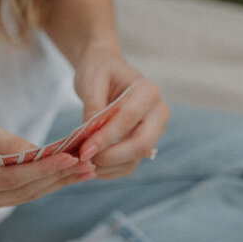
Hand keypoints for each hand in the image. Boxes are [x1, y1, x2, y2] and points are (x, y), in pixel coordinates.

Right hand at [0, 101, 93, 216]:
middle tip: (88, 165)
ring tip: (84, 170)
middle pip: (20, 192)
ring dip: (54, 183)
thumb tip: (44, 154)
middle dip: (56, 178)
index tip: (71, 157)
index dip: (43, 169)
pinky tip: (64, 174)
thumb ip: (9, 143)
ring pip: (21, 197)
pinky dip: (39, 183)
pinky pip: (15, 195)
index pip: (10, 179)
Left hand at [71, 49, 168, 179]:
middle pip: (142, 144)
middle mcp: (158, 112)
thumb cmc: (99, 71)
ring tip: (85, 164)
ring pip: (137, 158)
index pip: (129, 119)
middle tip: (85, 158)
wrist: (106, 70)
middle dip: (112, 156)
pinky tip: (93, 167)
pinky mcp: (145, 142)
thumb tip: (89, 138)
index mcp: (148, 91)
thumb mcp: (92, 81)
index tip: (83, 149)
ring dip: (110, 166)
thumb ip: (93, 107)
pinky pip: (131, 164)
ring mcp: (155, 130)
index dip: (106, 137)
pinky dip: (112, 170)